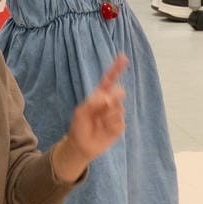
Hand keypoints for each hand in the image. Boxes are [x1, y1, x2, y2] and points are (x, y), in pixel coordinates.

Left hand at [57, 54, 128, 178]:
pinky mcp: (119, 126)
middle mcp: (110, 103)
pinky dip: (110, 125)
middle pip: (119, 93)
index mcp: (99, 96)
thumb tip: (109, 97)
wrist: (81, 145)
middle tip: (102, 107)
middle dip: (112, 98)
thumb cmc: (79, 126)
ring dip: (107, 116)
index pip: (109, 80)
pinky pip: (119, 122)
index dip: (116, 69)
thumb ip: (94, 102)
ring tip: (98, 123)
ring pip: (118, 109)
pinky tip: (104, 129)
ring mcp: (115, 114)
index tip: (123, 57)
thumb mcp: (81, 111)